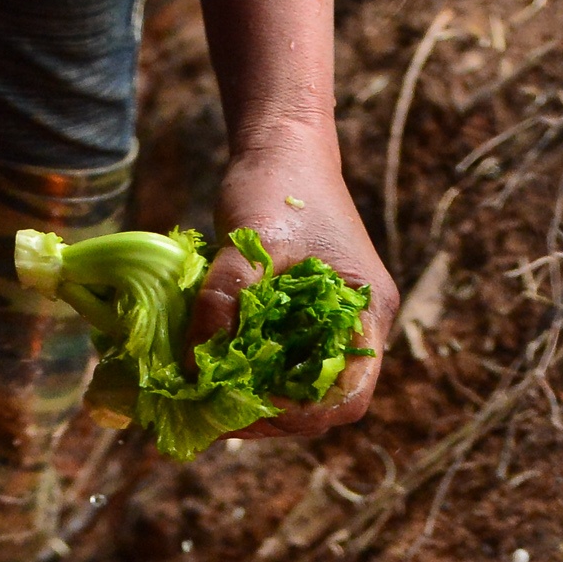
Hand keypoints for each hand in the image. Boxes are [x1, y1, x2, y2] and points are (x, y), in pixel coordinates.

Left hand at [188, 126, 398, 437]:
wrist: (282, 145)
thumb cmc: (278, 185)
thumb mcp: (249, 241)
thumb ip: (223, 300)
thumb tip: (195, 365)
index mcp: (367, 311)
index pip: (350, 396)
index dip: (303, 415)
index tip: (252, 407)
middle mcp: (359, 326)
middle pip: (324, 403)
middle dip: (273, 415)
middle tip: (219, 410)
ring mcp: (335, 325)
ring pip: (303, 390)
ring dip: (260, 400)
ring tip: (213, 394)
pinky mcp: (308, 321)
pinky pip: (286, 366)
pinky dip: (254, 377)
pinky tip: (218, 370)